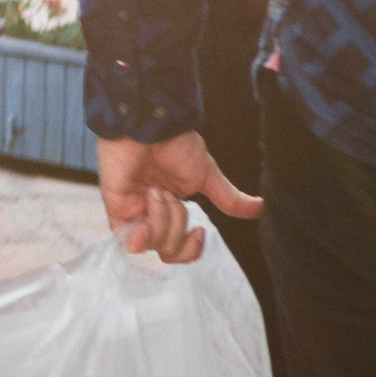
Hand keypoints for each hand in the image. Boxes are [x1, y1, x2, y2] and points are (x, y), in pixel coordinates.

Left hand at [96, 132, 260, 262]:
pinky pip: (127, 239)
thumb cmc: (175, 142)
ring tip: (157, 191)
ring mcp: (133, 211)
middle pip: (167, 251)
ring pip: (151, 246)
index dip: (191, 249)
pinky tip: (150, 209)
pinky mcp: (116, 206)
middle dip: (177, 231)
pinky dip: (143, 235)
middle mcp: (152, 214)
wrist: (151, 125)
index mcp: (172, 208)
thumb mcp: (206, 174)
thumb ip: (227, 198)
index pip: (179, 249)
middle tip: (175, 202)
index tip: (199, 230)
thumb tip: (259, 208)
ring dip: (162, 220)